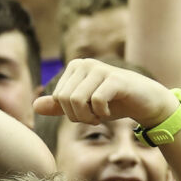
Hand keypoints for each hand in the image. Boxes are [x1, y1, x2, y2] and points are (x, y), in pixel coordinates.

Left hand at [33, 57, 179, 126]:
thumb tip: (34, 106)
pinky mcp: (114, 78)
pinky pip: (96, 101)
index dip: (70, 113)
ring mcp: (100, 69)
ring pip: (76, 100)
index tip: (86, 114)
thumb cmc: (114, 103)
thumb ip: (60, 106)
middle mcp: (85, 64)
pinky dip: (101, 112)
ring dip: (88, 116)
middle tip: (94, 117)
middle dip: (78, 116)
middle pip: (64, 99)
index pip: (57, 97)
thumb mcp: (84, 107)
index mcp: (75, 67)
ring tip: (100, 115)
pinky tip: (109, 111)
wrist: (145, 102)